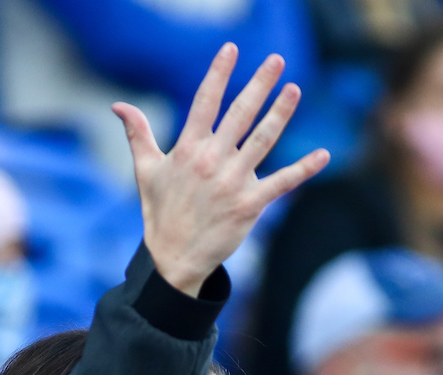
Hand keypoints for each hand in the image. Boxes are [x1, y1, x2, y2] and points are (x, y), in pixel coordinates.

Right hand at [113, 44, 329, 295]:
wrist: (174, 258)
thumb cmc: (160, 212)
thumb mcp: (146, 170)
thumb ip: (138, 134)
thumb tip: (119, 106)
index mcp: (188, 148)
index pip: (205, 101)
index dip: (219, 73)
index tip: (231, 49)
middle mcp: (212, 160)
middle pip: (240, 113)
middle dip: (259, 84)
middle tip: (276, 60)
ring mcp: (233, 181)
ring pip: (263, 139)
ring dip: (281, 113)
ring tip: (295, 89)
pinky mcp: (250, 204)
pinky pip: (282, 182)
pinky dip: (304, 169)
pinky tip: (323, 154)